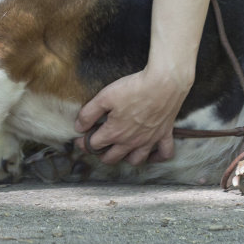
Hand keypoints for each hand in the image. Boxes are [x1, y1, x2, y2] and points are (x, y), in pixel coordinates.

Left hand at [73, 66, 191, 166]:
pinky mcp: (165, 135)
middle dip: (101, 155)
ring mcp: (149, 140)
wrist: (163, 83)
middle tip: (97, 148)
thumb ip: (89, 113)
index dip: (83, 143)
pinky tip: (151, 155)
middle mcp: (131, 141)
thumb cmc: (133, 88)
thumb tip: (79, 127)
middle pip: (112, 158)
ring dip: (126, 159)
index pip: (94, 145)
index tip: (79, 140)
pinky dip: (157, 158)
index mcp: (114, 132)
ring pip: (136, 160)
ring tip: (120, 152)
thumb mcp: (104, 97)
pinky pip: (164, 154)